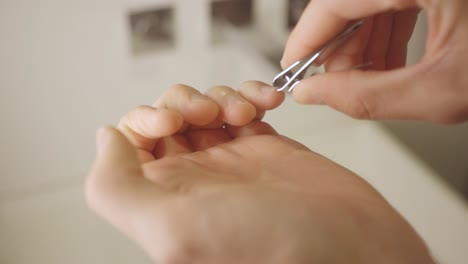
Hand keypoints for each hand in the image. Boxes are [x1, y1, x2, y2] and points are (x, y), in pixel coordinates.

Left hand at [86, 82, 433, 263]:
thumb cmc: (277, 250)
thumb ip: (119, 191)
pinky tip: (267, 103)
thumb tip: (105, 141)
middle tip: (208, 113)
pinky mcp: (264, 147)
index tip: (174, 123)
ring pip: (205, 108)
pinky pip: (243, 106)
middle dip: (185, 102)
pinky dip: (251, 94)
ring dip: (220, 97)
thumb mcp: (178, 230)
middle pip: (167, 118)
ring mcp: (230, 162)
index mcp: (165, 200)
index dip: (145, 120)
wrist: (352, 249)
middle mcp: (195, 181)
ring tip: (246, 112)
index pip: (130, 145)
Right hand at [283, 0, 467, 123]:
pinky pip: (391, 1)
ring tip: (368, 77)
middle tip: (337, 83)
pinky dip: (383, 32)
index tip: (292, 68)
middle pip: (348, 2)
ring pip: (367, 3)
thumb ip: (370, 97)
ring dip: (361, 43)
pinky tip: (388, 60)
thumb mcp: (442, 90)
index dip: (306, 38)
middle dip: (337, 47)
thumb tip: (315, 94)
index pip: (335, 1)